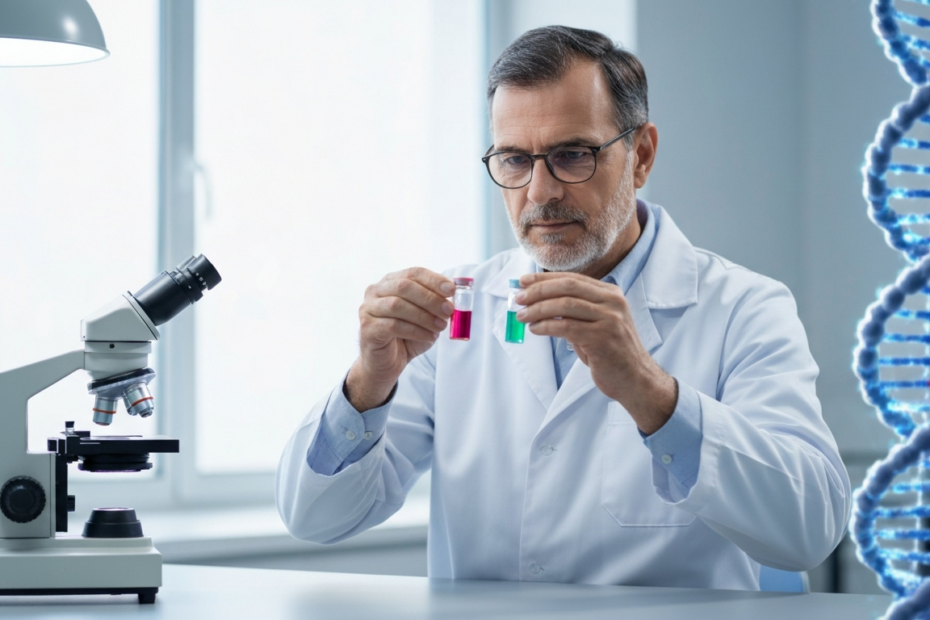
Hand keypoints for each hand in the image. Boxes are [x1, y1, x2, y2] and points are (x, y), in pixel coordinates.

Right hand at [346, 267, 453, 411]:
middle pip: (404, 286)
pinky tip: (428, 337)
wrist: (388, 363)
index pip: (413, 273)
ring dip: (424, 316)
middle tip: (448, 311)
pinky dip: (415, 330)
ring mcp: (368, 308)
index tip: (452, 290)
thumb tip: (453, 294)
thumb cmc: (407, 336)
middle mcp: (376, 291)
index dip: (434, 280)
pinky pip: (393, 325)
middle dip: (430, 298)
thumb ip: (437, 304)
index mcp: (391, 282)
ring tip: (440, 327)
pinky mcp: (367, 327)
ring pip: (398, 305)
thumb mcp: (427, 317)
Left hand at [516, 272, 676, 433]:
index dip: (544, 278)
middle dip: (538, 291)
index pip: (572, 278)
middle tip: (518, 299)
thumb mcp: (595, 324)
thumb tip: (539, 302)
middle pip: (567, 287)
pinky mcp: (602, 338)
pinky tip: (535, 330)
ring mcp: (610, 319)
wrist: (635, 379)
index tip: (523, 282)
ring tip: (522, 316)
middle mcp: (613, 302)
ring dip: (538, 310)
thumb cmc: (610, 352)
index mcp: (611, 294)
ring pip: (565, 304)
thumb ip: (574, 311)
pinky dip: (546, 326)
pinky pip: (566, 327)